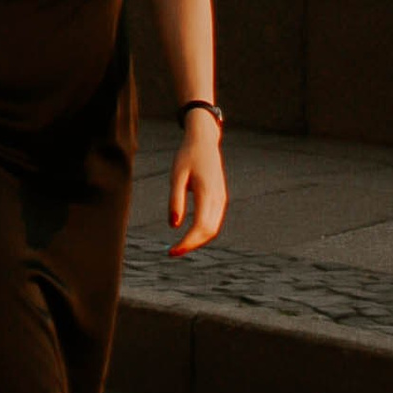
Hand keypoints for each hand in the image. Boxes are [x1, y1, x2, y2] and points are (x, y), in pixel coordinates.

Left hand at [166, 111, 226, 256]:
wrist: (204, 141)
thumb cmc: (187, 156)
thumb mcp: (177, 175)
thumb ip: (175, 200)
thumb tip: (174, 226)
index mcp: (207, 193)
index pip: (201, 227)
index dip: (187, 243)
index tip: (171, 251)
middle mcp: (218, 199)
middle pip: (209, 232)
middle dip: (191, 245)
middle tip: (172, 252)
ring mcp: (221, 199)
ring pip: (213, 229)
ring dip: (197, 241)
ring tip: (178, 246)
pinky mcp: (220, 199)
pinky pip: (214, 222)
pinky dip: (203, 232)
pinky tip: (189, 235)